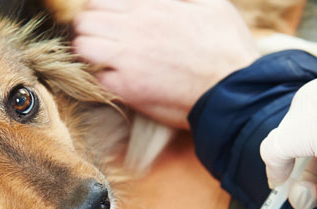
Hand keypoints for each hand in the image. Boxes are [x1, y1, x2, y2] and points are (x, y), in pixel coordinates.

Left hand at [74, 0, 259, 128]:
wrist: (234, 91)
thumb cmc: (228, 47)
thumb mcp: (212, 4)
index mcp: (150, 6)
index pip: (100, 0)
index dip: (100, 10)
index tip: (110, 21)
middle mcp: (133, 29)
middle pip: (85, 21)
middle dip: (90, 29)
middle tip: (103, 41)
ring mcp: (127, 60)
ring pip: (83, 47)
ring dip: (90, 52)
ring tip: (106, 60)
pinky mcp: (128, 88)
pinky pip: (97, 77)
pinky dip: (103, 78)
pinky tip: (119, 81)